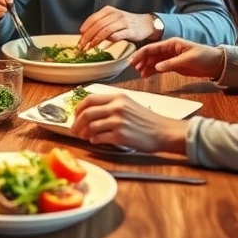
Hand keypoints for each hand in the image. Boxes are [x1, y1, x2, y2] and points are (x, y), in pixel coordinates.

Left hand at [70, 93, 188, 153]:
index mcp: (117, 97)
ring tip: (85, 137)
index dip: (78, 108)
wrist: (163, 131)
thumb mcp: (128, 104)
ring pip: (91, 126)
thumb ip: (110, 105)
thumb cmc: (147, 120)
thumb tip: (89, 113)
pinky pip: (99, 138)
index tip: (75, 115)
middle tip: (74, 130)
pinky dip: (94, 140)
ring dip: (85, 133)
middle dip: (76, 123)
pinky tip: (95, 141)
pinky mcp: (120, 136)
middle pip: (87, 113)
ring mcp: (118, 121)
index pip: (89, 99)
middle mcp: (117, 107)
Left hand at [77, 6, 155, 50]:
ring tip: (90, 47)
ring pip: (106, 30)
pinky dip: (109, 41)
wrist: (146, 23)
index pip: (93, 18)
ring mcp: (123, 22)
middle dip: (88, 36)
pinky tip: (104, 46)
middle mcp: (115, 15)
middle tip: (82, 45)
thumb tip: (86, 34)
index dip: (85, 28)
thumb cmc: (127, 23)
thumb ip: (101, 24)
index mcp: (109, 10)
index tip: (80, 37)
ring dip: (96, 40)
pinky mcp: (130, 31)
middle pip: (98, 25)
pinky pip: (117, 36)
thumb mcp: (112, 19)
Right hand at [130, 37, 223, 78]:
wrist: (216, 64)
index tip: (132, 61)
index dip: (141, 54)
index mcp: (172, 43)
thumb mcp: (188, 59)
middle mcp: (169, 49)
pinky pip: (159, 67)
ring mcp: (170, 57)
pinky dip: (152, 71)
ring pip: (154, 61)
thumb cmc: (204, 57)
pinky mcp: (173, 65)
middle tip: (134, 69)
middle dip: (142, 61)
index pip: (152, 48)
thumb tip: (156, 67)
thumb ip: (171, 63)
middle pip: (151, 54)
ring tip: (140, 74)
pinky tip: (147, 75)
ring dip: (146, 67)